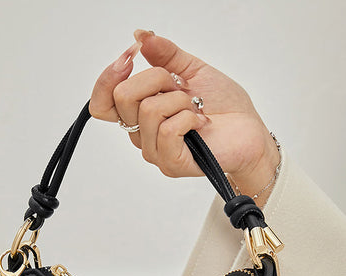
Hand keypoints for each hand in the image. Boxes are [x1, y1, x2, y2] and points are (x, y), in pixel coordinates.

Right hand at [89, 30, 280, 205]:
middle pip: (123, 96)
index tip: (131, 57)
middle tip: (181, 88)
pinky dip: (190, 117)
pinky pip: (168, 129)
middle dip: (157, 79)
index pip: (102, 104)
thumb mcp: (192, 70)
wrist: (250, 132)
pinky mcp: (171, 163)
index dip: (108, 78)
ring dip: (180, 100)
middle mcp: (142, 135)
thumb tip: (142, 36)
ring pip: (149, 110)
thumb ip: (165, 54)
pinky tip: (202, 122)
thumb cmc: (224, 107)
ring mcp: (154, 152)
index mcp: (140, 115)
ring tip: (196, 109)